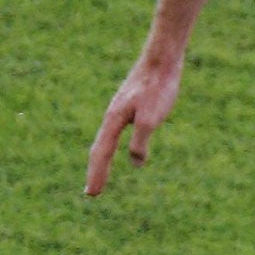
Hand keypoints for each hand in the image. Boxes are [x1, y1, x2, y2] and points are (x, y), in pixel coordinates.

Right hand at [85, 57, 182, 195]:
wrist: (162, 60)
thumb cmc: (158, 88)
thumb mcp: (150, 119)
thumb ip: (140, 141)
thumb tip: (135, 163)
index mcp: (113, 121)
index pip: (101, 154)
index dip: (97, 175)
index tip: (92, 194)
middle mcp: (112, 116)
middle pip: (100, 149)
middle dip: (96, 171)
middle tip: (91, 193)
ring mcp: (120, 110)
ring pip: (106, 139)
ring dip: (102, 159)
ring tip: (99, 172)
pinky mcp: (130, 105)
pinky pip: (115, 131)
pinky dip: (111, 145)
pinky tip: (117, 144)